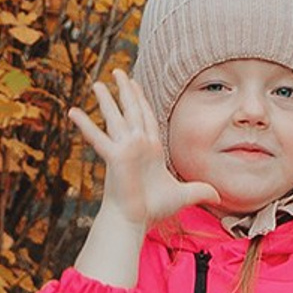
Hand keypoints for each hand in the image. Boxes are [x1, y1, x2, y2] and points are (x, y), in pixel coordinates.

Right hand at [69, 69, 225, 231]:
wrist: (133, 221)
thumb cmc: (152, 209)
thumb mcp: (183, 195)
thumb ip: (200, 190)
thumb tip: (220, 195)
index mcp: (150, 148)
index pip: (147, 117)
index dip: (142, 100)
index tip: (135, 84)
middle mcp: (136, 144)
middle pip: (132, 110)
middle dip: (125, 90)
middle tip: (118, 71)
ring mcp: (124, 149)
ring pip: (115, 117)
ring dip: (107, 100)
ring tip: (97, 83)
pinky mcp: (114, 157)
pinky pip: (98, 137)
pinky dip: (85, 124)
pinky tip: (72, 111)